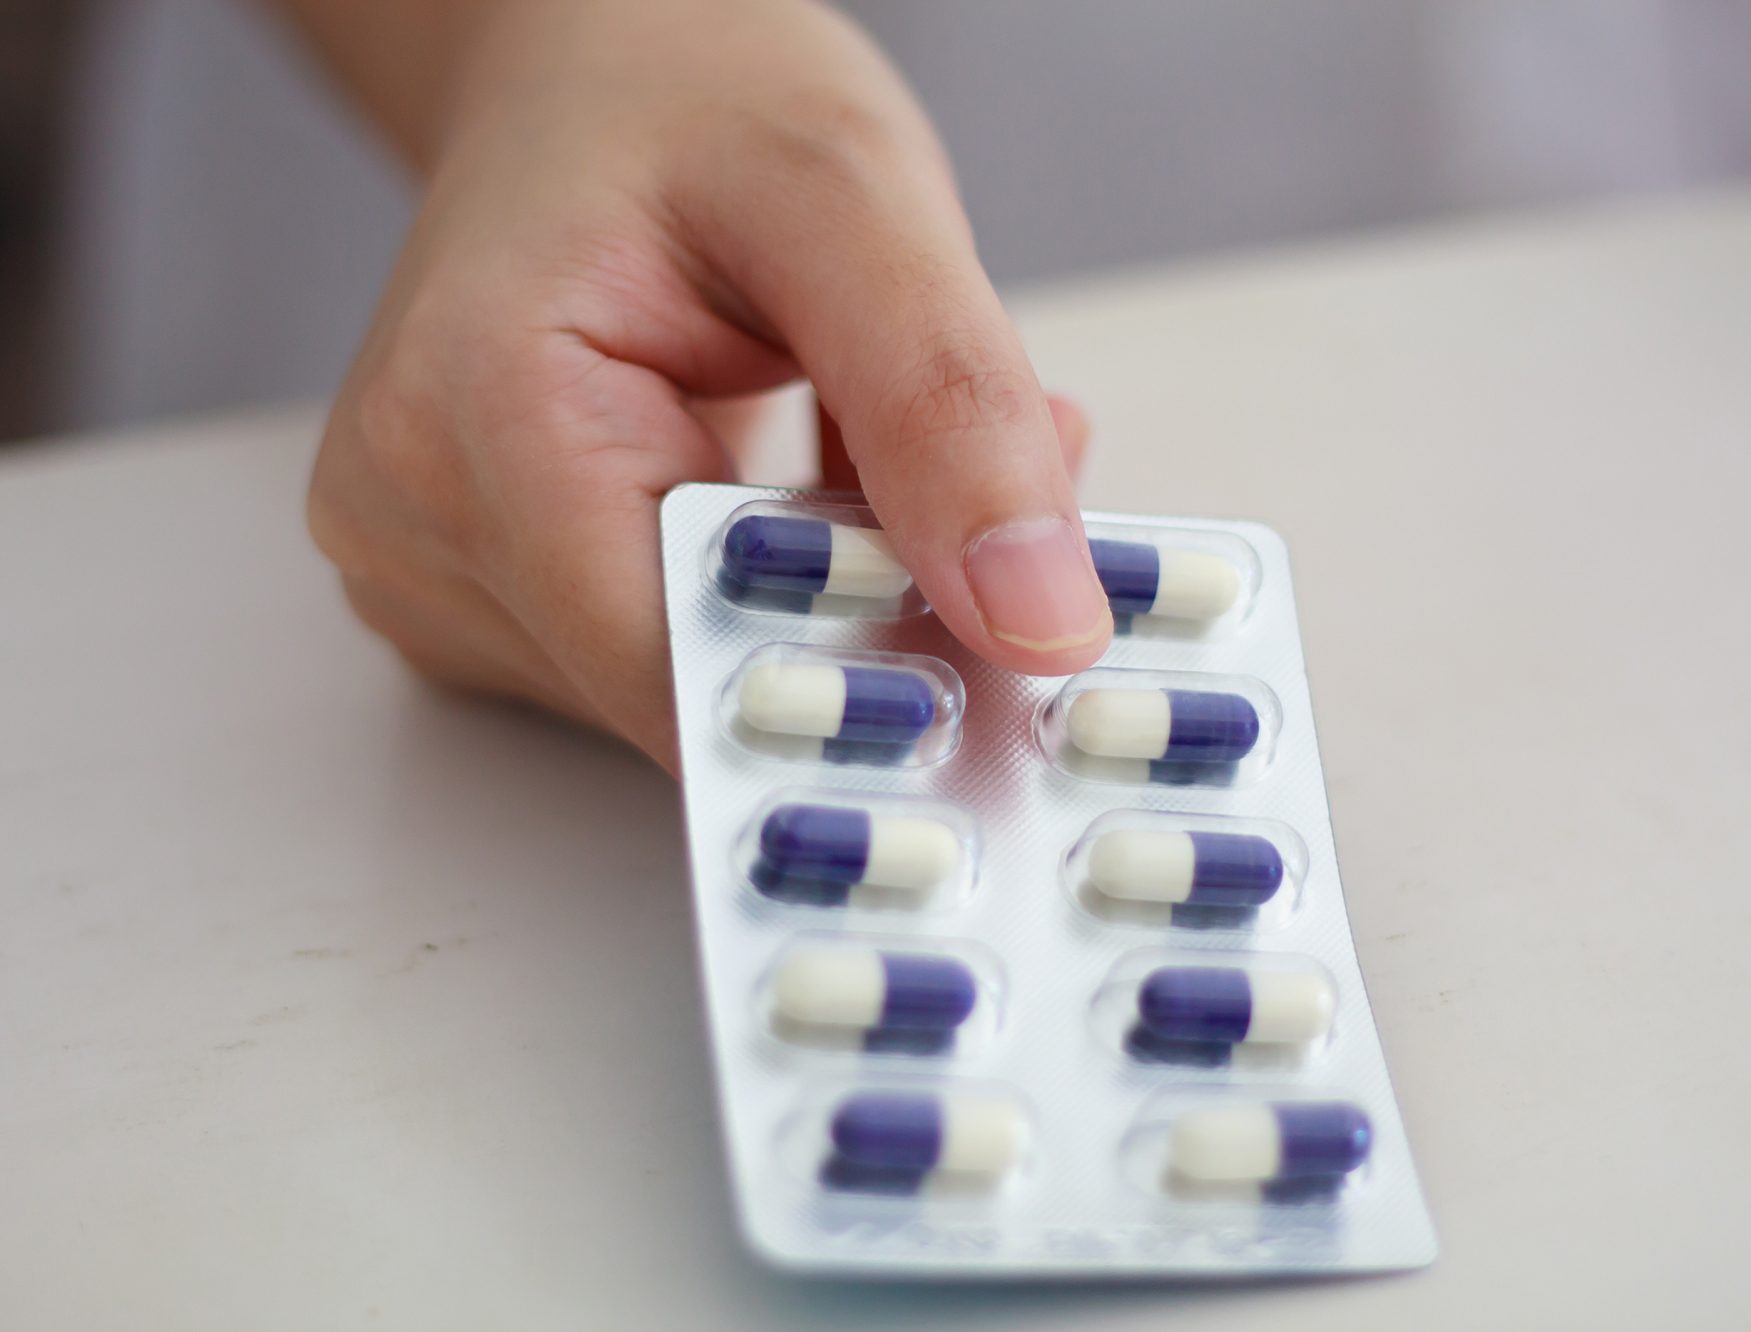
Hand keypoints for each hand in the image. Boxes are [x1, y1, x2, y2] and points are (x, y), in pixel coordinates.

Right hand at [302, 0, 1110, 771]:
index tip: (1006, 678)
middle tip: (994, 540)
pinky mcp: (485, 592)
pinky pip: (672, 652)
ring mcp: (438, 566)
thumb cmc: (686, 96)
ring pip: (696, 685)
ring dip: (829, 608)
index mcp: (475, 409)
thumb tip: (1038, 621)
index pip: (680, 666)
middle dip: (867, 630)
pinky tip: (805, 496)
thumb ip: (951, 409)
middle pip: (694, 687)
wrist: (590, 70)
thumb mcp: (860, 201)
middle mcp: (420, 516)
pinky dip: (778, 598)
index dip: (856, 695)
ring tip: (865, 461)